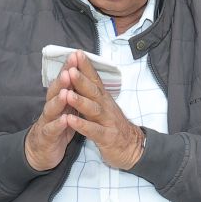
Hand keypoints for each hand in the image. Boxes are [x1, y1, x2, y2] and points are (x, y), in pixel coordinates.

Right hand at [24, 53, 78, 170]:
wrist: (41, 152)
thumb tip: (80, 73)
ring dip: (58, 100)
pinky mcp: (47, 137)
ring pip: (51, 109)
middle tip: (70, 69)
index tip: (77, 55)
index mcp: (59, 100)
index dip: (69, 69)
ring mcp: (47, 121)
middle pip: (56, 91)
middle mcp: (51, 108)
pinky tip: (65, 119)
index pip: (64, 82)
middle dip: (63, 80)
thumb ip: (72, 93)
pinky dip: (58, 124)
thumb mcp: (66, 108)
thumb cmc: (57, 127)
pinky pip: (52, 129)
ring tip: (66, 92)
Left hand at [59, 52, 144, 169]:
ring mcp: (108, 122)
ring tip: (67, 93)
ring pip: (94, 109)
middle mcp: (107, 107)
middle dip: (82, 79)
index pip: (95, 80)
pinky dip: (82, 125)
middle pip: (94, 91)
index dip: (87, 67)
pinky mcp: (107, 137)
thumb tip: (82, 75)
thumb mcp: (104, 107)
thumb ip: (93, 94)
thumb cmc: (114, 126)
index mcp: (104, 99)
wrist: (133, 148)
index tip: (76, 53)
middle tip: (71, 68)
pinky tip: (70, 120)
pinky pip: (93, 131)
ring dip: (80, 101)